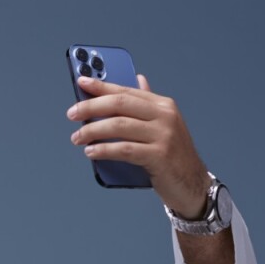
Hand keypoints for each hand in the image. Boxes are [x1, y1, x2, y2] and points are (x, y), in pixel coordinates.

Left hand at [67, 73, 210, 218]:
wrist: (192, 184)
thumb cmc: (171, 156)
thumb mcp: (162, 126)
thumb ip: (146, 106)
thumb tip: (137, 79)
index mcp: (162, 105)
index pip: (126, 90)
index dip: (102, 85)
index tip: (81, 82)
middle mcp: (164, 116)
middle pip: (120, 105)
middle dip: (92, 107)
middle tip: (72, 114)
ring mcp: (163, 136)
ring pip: (119, 126)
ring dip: (93, 131)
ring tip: (77, 138)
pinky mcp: (159, 156)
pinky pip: (125, 150)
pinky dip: (104, 150)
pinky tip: (91, 152)